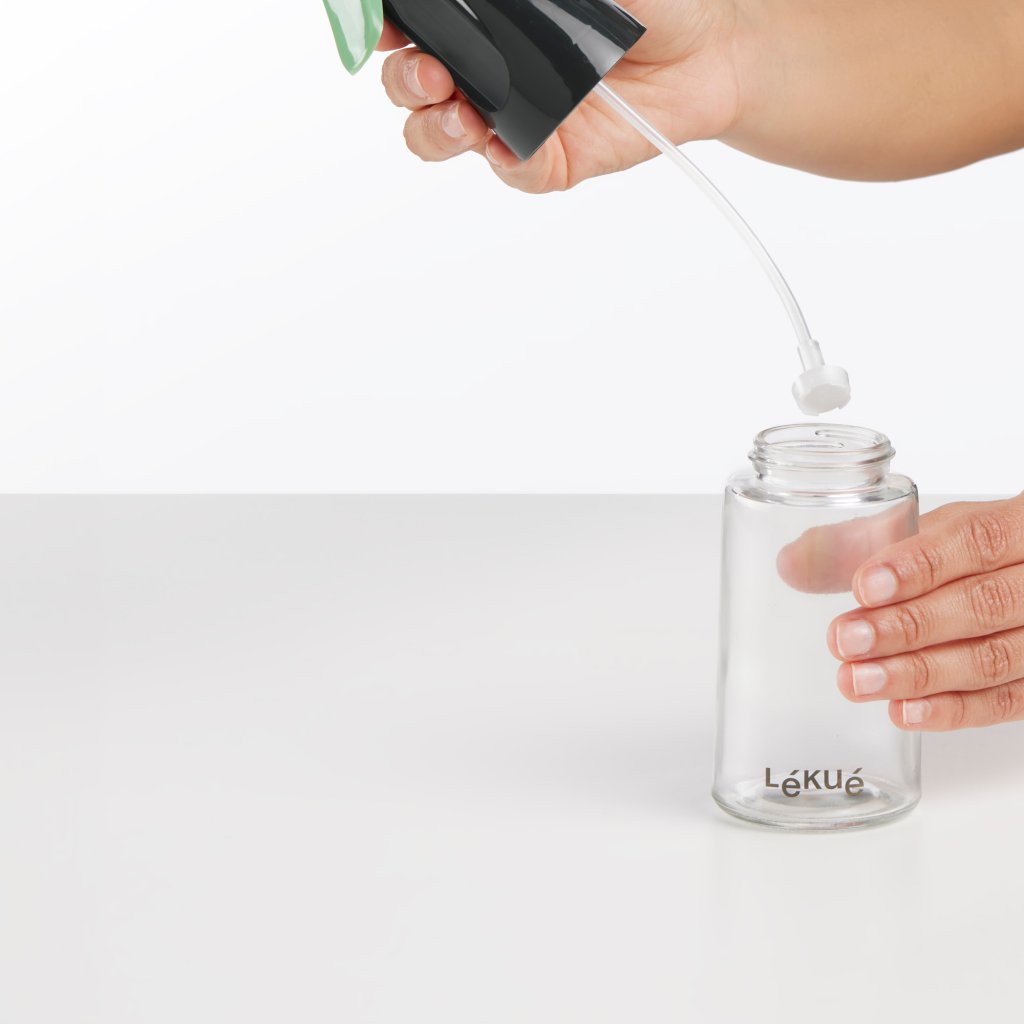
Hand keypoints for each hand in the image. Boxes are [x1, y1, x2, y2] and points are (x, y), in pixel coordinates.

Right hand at [374, 1, 740, 192]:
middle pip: (411, 83)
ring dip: (433, 126)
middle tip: (431, 72)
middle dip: (405, 79)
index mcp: (485, 18)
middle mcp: (488, 68)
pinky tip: (507, 142)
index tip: (384, 21)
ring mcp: (513, 117)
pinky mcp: (547, 159)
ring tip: (460, 115)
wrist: (711, 48)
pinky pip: (511, 169)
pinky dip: (503, 159)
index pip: (414, 22)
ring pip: (440, 135)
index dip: (385, 24)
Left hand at [815, 496, 1023, 731]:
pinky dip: (954, 710)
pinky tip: (904, 710)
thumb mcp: (934, 531)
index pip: (976, 540)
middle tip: (847, 640)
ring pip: (995, 658)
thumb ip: (864, 542)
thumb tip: (792, 563)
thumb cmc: (979, 549)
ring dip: (920, 674)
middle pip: (984, 604)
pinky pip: (1008, 701)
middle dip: (908, 627)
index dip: (919, 566)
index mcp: (1020, 525)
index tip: (865, 587)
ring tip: (859, 681)